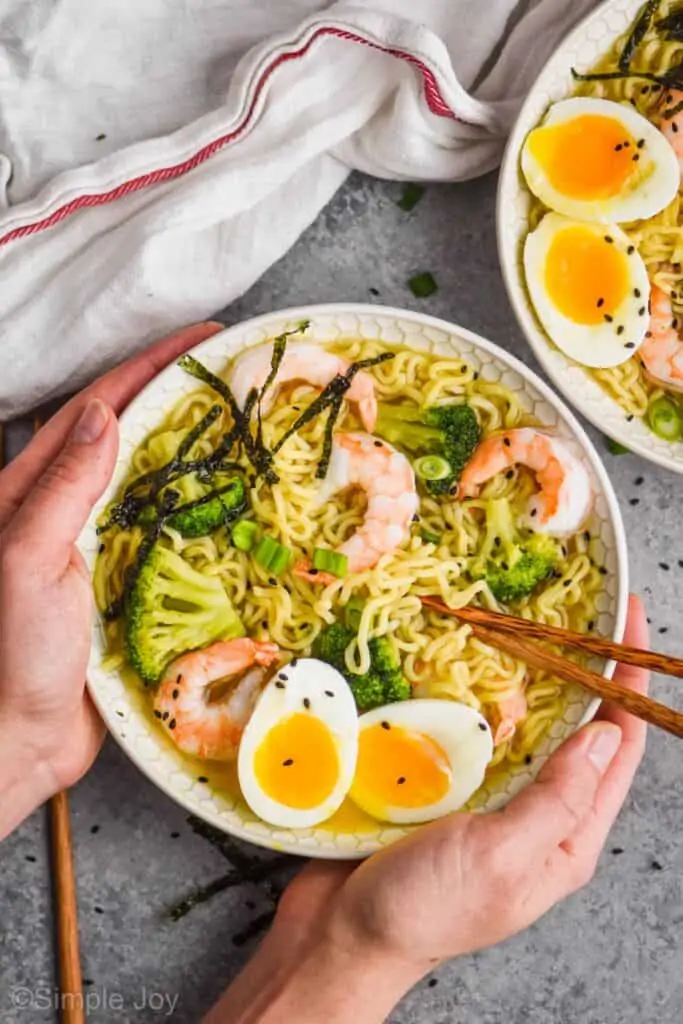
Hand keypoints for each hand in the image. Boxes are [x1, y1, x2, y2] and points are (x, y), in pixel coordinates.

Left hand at [0, 321, 223, 836]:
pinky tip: (231, 500)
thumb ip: (62, 490)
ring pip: (152, 479)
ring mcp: (97, 545)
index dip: (145, 368)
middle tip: (232, 373)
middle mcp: (64, 510)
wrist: (21, 739)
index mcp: (30, 492)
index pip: (95, 410)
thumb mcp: (29, 563)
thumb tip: (105, 413)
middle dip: (176, 395)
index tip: (199, 341)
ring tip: (242, 422)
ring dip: (194, 446)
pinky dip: (199, 506)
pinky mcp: (125, 582)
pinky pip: (167, 530)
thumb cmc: (13, 656)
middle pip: (127, 434)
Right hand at [206, 595, 647, 1023]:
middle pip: (576, 730)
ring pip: (523, 726)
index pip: (618, 747)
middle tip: (577, 613)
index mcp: (565, 838)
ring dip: (528, 678)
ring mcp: (488, 800)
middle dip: (583, 671)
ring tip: (525, 628)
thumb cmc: (424, 909)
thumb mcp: (502, 856)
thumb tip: (608, 735)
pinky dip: (474, 697)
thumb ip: (557, 798)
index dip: (627, 683)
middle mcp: (535, 816)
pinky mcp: (444, 789)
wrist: (340, 934)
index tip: (626, 624)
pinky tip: (462, 668)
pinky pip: (472, 733)